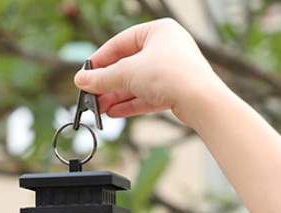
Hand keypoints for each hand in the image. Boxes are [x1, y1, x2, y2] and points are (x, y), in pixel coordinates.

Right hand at [74, 19, 218, 126]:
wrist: (199, 99)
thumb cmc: (169, 73)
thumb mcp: (127, 73)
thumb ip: (102, 78)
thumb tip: (81, 81)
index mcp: (157, 31)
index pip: (120, 43)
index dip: (100, 60)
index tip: (85, 75)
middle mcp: (166, 48)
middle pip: (128, 66)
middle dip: (107, 84)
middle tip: (90, 97)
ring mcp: (171, 71)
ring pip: (136, 84)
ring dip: (116, 97)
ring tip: (99, 109)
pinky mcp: (174, 92)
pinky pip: (147, 96)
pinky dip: (130, 105)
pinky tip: (113, 113)